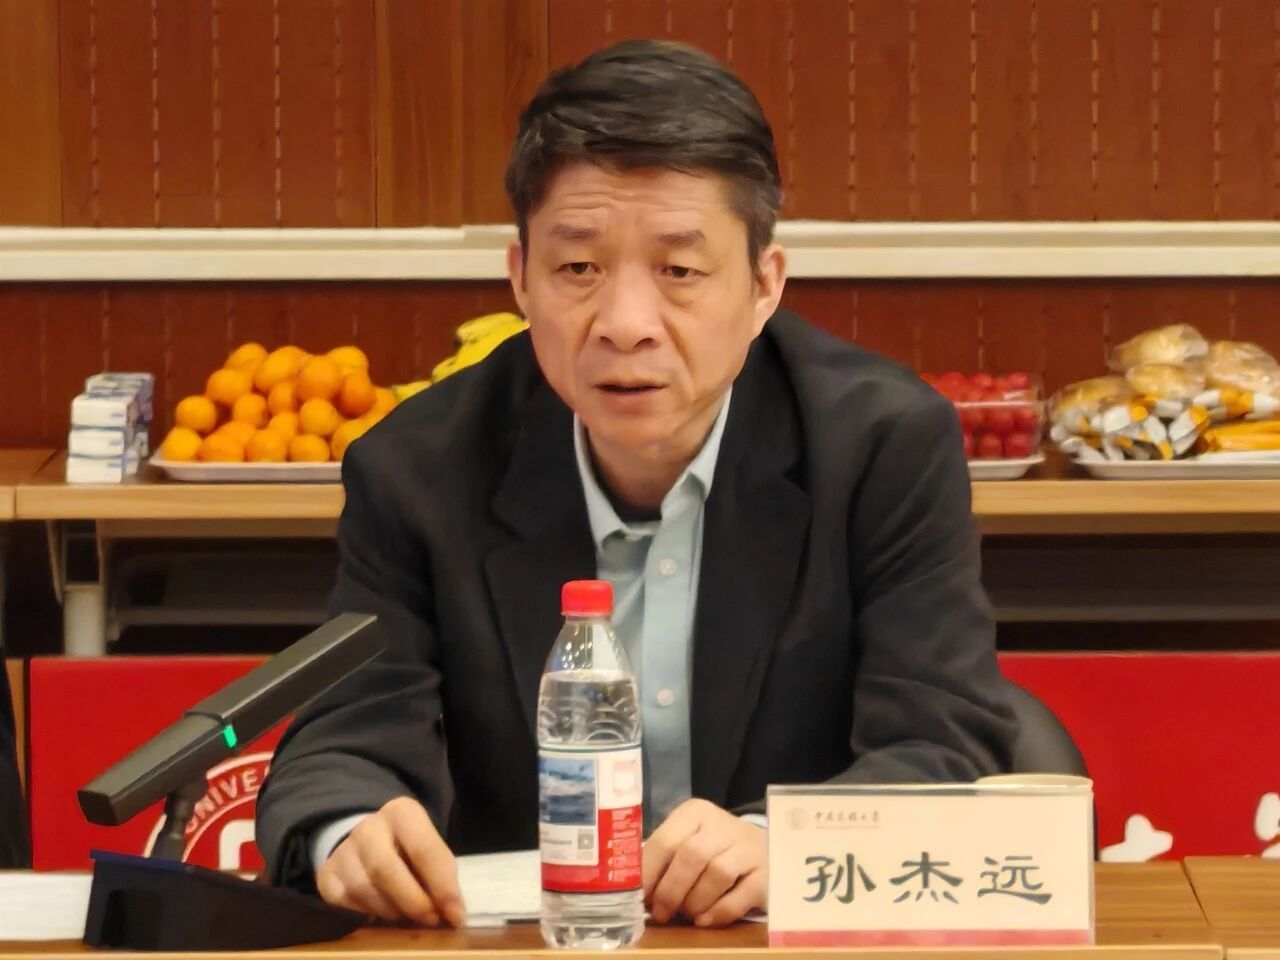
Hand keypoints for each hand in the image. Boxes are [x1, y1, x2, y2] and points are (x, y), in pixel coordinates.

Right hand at [316, 796, 464, 926]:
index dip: (442, 887)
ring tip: (408, 916)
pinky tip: (383, 913)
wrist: (370, 840)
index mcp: (402, 813)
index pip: (423, 850)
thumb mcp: (429, 847)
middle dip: (413, 902)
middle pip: (385, 869)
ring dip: (391, 912)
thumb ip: (440, 873)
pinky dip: (368, 915)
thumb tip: (452, 912)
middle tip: (431, 920)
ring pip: (363, 889)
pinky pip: (345, 904)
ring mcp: (343, 850)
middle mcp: (368, 827)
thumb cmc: (409, 847)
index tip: (456, 915)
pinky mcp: (326, 875)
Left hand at [642, 798, 766, 926]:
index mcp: (696, 813)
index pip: (665, 840)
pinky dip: (718, 912)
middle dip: (671, 890)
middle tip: (661, 913)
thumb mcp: (689, 842)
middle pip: (691, 856)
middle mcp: (723, 824)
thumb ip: (666, 860)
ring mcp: (748, 847)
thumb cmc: (715, 849)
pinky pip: (740, 896)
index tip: (639, 897)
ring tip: (687, 914)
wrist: (765, 849)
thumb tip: (637, 891)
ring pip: (716, 874)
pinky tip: (706, 919)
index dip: (649, 872)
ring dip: (694, 902)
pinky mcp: (766, 874)